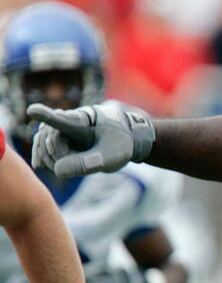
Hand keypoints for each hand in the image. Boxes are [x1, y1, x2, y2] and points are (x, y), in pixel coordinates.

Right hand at [27, 104, 154, 178]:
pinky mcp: (64, 138)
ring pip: (44, 142)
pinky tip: (40, 165)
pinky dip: (43, 156)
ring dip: (50, 158)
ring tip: (71, 165)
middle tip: (77, 163)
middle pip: (48, 138)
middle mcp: (69, 121)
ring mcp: (65, 129)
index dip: (47, 115)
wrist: (128, 137)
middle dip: (56, 155)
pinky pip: (45, 146)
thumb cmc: (122, 143)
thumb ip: (88, 163)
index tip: (32, 110)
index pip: (63, 120)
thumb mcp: (111, 155)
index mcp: (84, 122)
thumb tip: (57, 172)